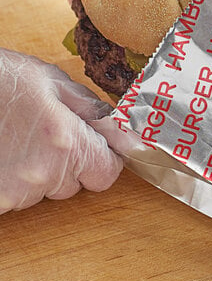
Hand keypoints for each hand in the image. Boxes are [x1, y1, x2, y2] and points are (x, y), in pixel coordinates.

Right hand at [0, 48, 122, 213]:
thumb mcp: (52, 81)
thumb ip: (95, 112)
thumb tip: (129, 137)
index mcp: (67, 141)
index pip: (107, 173)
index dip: (100, 157)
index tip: (88, 144)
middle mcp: (44, 173)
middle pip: (75, 184)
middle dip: (67, 163)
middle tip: (40, 133)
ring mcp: (14, 191)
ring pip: (44, 192)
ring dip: (36, 172)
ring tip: (13, 140)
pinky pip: (17, 198)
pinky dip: (11, 181)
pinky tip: (2, 154)